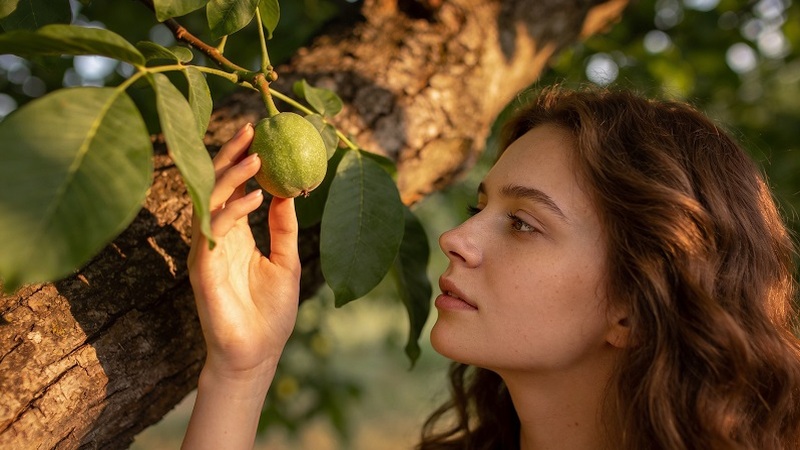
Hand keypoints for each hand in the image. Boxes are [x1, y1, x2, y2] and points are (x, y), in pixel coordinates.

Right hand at [187, 123, 300, 379]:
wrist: (256, 352)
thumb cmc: (271, 311)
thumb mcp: (286, 262)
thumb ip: (284, 228)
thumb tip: (287, 190)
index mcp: (236, 232)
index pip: (234, 187)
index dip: (242, 159)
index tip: (259, 132)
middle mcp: (217, 235)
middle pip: (216, 185)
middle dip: (230, 155)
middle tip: (251, 128)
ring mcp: (206, 249)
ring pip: (210, 201)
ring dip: (231, 176)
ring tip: (256, 158)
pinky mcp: (201, 266)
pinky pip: (214, 230)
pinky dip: (234, 210)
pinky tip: (257, 197)